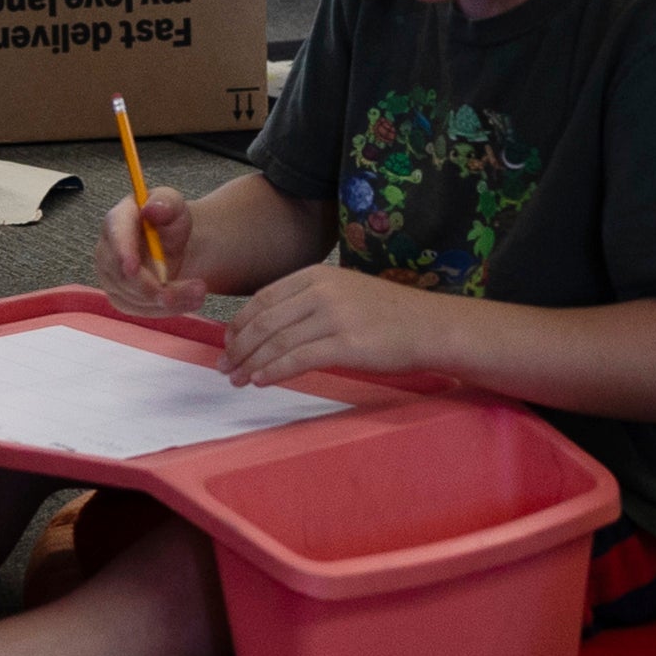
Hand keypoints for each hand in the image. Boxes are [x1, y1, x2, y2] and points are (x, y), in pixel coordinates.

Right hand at [97, 182, 206, 317]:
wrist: (172, 246)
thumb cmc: (169, 223)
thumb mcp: (175, 206)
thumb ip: (166, 202)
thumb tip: (152, 208)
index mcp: (116, 221)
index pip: (115, 235)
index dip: (122, 251)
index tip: (133, 267)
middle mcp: (107, 252)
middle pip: (122, 275)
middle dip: (154, 287)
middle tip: (192, 288)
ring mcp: (112, 278)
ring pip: (135, 297)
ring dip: (170, 299)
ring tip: (199, 292)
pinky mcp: (123, 298)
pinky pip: (142, 310)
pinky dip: (167, 309)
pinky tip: (189, 300)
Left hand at [223, 258, 452, 391]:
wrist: (431, 327)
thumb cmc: (389, 315)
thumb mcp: (345, 293)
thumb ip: (309, 302)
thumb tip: (270, 328)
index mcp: (318, 275)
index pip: (264, 297)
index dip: (240, 322)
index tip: (228, 342)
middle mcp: (323, 291)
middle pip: (265, 320)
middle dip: (239, 346)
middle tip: (224, 365)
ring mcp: (335, 316)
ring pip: (277, 341)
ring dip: (251, 363)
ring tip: (236, 378)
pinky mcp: (347, 345)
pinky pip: (298, 359)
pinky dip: (273, 371)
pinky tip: (260, 381)